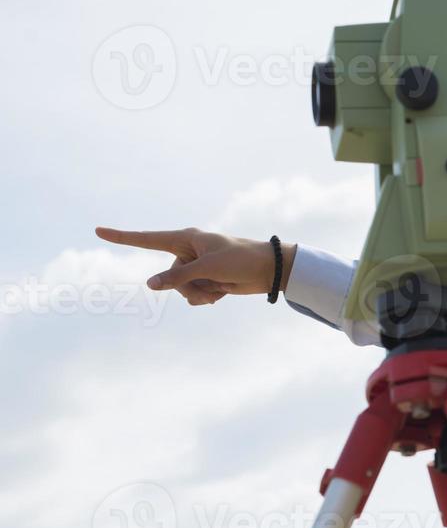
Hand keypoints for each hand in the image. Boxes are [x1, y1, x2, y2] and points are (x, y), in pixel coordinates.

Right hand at [94, 226, 295, 306]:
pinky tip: (223, 292)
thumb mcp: (207, 268)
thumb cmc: (240, 260)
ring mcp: (194, 267)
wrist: (267, 271)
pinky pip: (193, 297)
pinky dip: (206, 298)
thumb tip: (150, 284)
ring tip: (221, 286)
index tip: (98, 230)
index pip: (147, 238)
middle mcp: (187, 251)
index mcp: (185, 238)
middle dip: (188, 285)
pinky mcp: (204, 281)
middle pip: (168, 277)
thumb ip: (177, 277)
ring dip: (200, 293)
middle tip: (214, 278)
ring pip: (180, 290)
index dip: (122, 237)